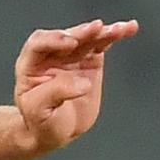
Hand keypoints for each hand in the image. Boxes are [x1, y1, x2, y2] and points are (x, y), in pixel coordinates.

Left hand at [13, 19, 138, 150]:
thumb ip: (55, 93)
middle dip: (81, 32)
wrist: (57, 131)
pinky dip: (115, 35)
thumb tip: (83, 82)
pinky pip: (102, 43)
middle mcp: (50, 56)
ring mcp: (71, 56)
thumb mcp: (39, 112)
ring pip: (87, 37)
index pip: (38, 44)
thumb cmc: (41, 122)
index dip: (53, 40)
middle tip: (97, 28)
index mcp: (30, 66)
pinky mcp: (90, 60)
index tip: (71, 43)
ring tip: (120, 29)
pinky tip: (129, 28)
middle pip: (66, 36)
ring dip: (103, 31)